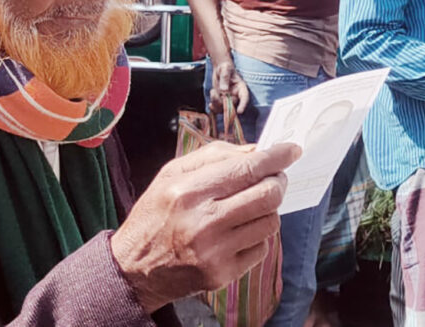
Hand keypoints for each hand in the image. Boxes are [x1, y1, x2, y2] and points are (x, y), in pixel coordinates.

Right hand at [111, 141, 300, 312]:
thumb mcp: (171, 174)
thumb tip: (257, 150)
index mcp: (187, 192)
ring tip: (249, 206)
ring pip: (271, 222)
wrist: (133, 269)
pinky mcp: (222, 274)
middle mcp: (202, 222)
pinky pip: (261, 248)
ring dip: (268, 210)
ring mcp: (214, 252)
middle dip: (279, 181)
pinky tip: (238, 232)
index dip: (276, 157)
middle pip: (268, 195)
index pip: (247, 168)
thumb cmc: (156, 214)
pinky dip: (257, 236)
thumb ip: (214, 155)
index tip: (292, 150)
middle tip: (275, 178)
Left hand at [209, 60, 250, 113]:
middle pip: (233, 105)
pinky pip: (219, 109)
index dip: (243, 105)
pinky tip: (210, 105)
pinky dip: (214, 109)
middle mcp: (236, 96)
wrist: (220, 70)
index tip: (239, 111)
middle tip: (214, 94)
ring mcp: (229, 99)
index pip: (245, 97)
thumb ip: (225, 78)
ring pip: (225, 109)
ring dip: (217, 105)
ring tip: (212, 92)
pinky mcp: (221, 101)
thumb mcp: (225, 69)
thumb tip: (224, 90)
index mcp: (241, 88)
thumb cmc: (225, 67)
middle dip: (223, 104)